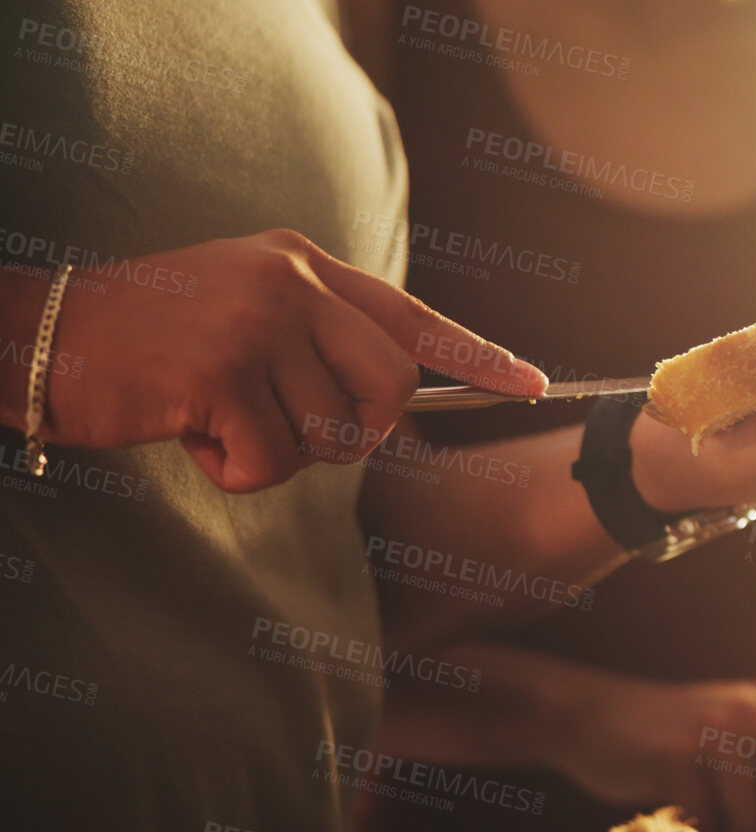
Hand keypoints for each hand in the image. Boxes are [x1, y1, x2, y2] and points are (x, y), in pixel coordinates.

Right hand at [8, 230, 545, 491]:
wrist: (42, 337)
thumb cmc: (148, 343)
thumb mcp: (245, 315)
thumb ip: (317, 340)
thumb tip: (390, 400)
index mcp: (305, 264)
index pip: (415, 317)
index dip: (480, 359)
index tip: (534, 385)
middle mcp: (294, 281)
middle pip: (391, 392)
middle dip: (353, 433)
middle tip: (284, 427)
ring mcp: (260, 320)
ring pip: (331, 436)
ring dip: (278, 453)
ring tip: (218, 416)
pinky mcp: (224, 370)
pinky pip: (273, 462)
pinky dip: (235, 470)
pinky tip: (190, 431)